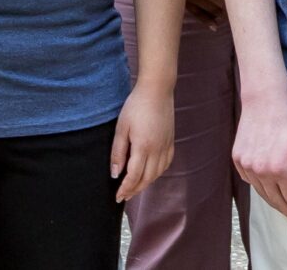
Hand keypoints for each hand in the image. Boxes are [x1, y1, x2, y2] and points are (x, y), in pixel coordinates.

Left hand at [111, 82, 175, 203]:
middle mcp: (157, 150)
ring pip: (158, 173)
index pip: (134, 176)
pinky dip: (158, 172)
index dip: (125, 189)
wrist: (157, 90)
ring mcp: (166, 145)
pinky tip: (151, 173)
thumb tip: (115, 174)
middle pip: (147, 179)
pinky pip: (166, 163)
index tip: (118, 196)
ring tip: (135, 187)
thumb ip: (118, 152)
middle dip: (135, 190)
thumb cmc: (136, 106)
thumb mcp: (121, 128)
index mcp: (143, 147)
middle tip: (124, 196)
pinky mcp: (171, 140)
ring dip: (146, 183)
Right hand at [234, 87, 286, 222]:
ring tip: (283, 206)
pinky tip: (267, 187)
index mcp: (280, 169)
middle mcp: (261, 171)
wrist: (264, 98)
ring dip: (273, 201)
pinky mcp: (238, 158)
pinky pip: (249, 180)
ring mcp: (247, 165)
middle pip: (274, 200)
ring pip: (260, 192)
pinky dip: (259, 186)